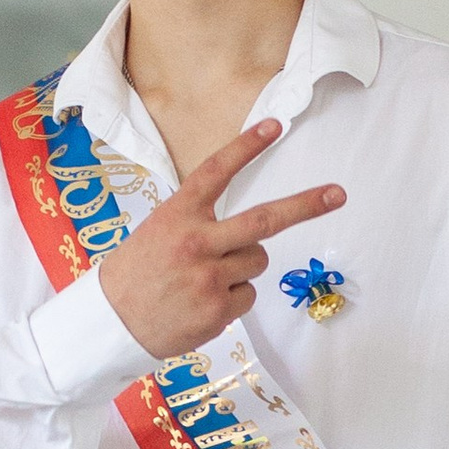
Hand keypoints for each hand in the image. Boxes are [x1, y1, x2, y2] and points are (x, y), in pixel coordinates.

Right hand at [99, 120, 345, 357]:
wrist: (111, 323)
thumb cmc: (138, 272)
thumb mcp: (159, 231)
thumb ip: (199, 222)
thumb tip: (253, 230)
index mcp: (178, 215)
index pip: (216, 173)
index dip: (246, 147)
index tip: (275, 125)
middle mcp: (196, 242)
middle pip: (263, 219)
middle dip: (305, 206)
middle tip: (338, 194)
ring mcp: (209, 277)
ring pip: (257, 261)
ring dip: (242, 268)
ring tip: (202, 280)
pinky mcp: (218, 309)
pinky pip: (249, 295)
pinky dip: (233, 298)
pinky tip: (201, 303)